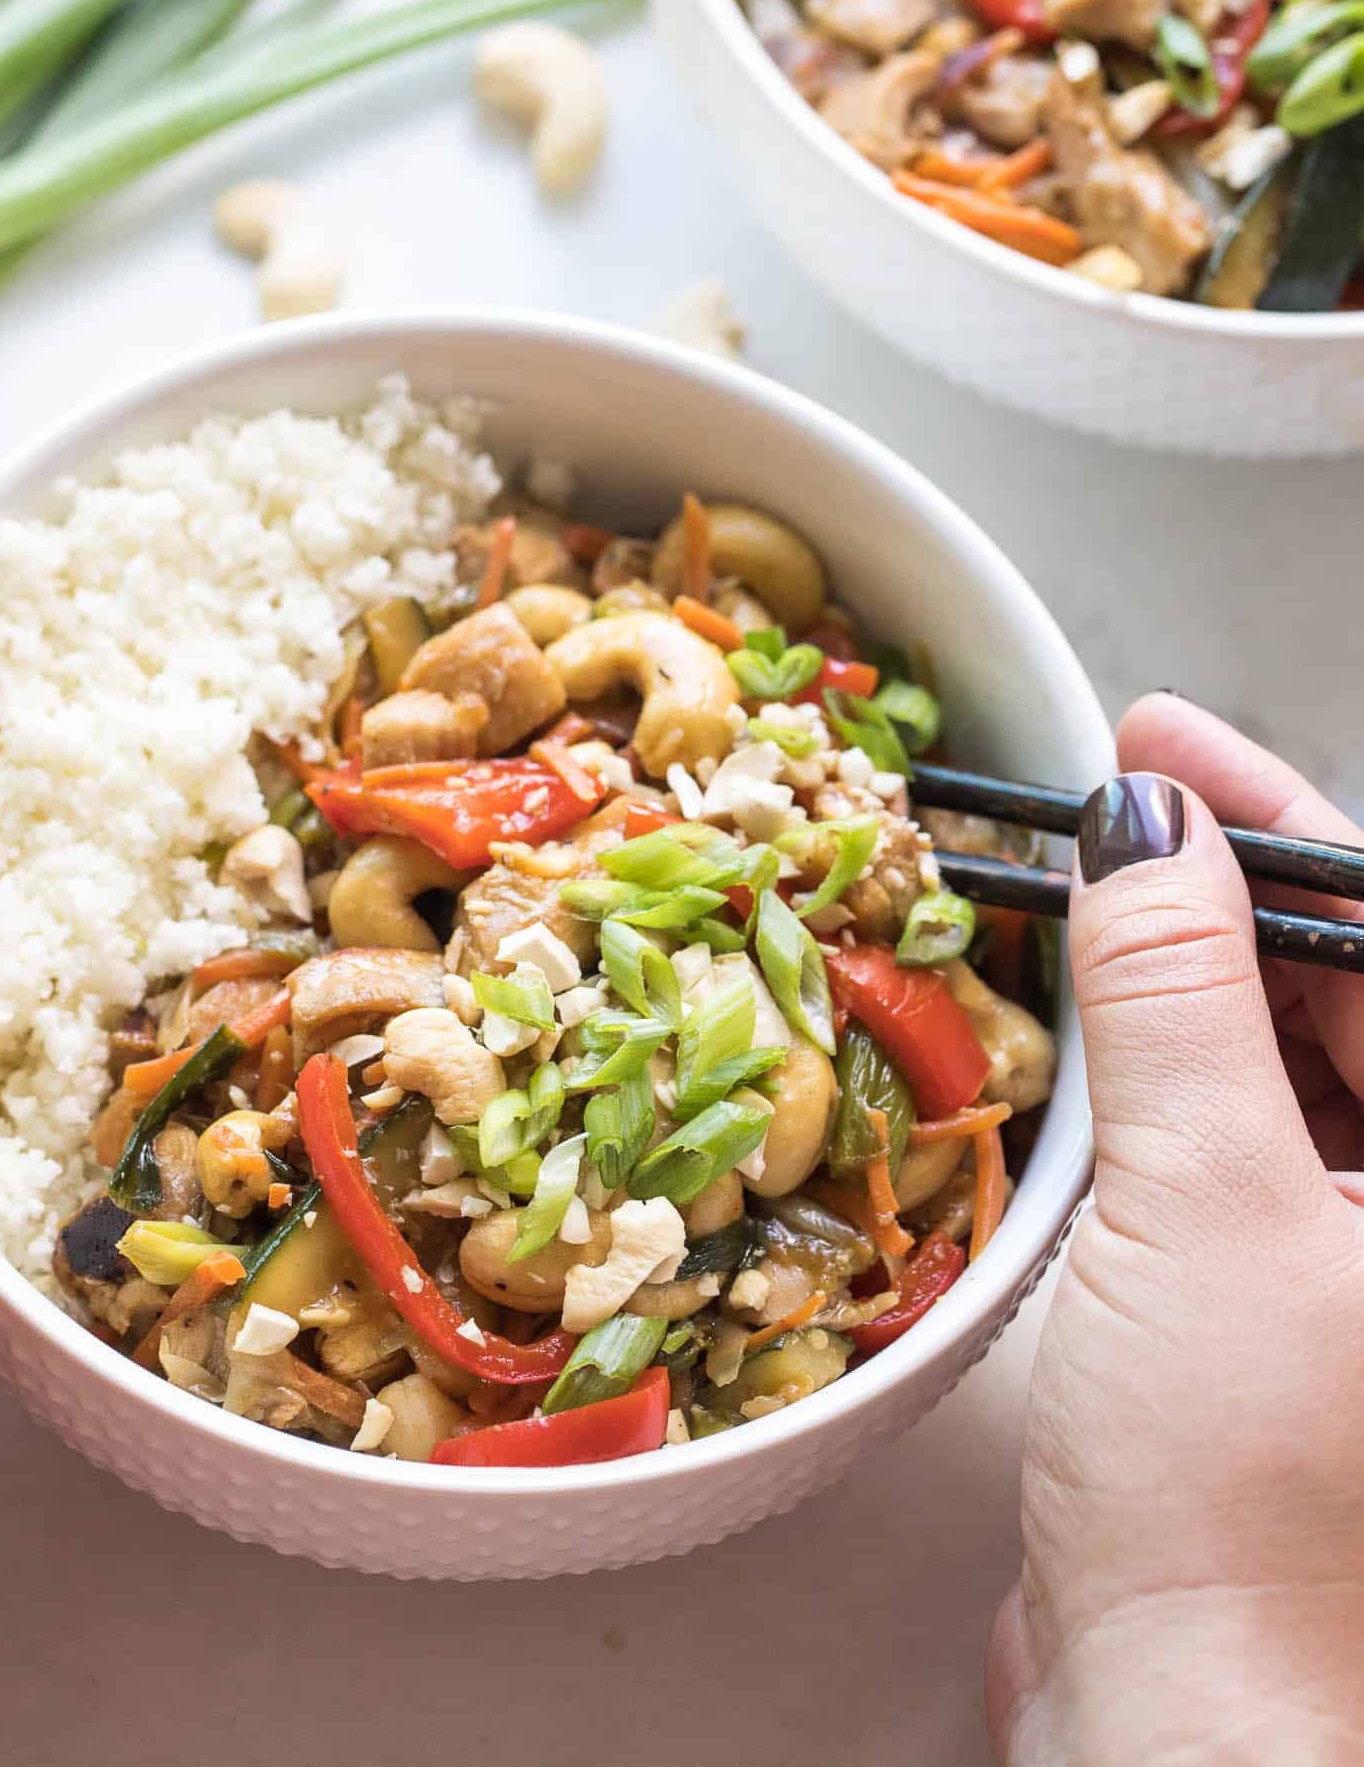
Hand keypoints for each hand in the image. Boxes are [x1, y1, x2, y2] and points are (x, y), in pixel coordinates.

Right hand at [988, 693, 1363, 1763]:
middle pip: (1350, 998)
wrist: (1195, 1749)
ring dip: (1179, 975)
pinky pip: (1231, 1151)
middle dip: (1221, 885)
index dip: (1278, 823)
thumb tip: (1149, 831)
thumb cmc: (1246, 1511)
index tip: (1158, 738)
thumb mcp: (1209, 1211)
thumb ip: (1180, 999)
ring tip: (1067, 887)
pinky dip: (1156, 1077)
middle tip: (1095, 797)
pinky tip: (1079, 1029)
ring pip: (1285, 1067)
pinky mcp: (1280, 1332)